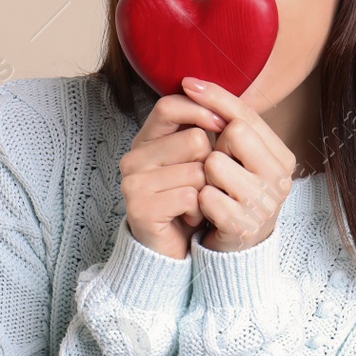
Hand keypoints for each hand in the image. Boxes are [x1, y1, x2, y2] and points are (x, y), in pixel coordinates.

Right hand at [119, 91, 227, 259]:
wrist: (172, 249)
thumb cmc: (188, 201)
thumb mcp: (194, 160)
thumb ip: (201, 129)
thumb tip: (223, 108)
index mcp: (145, 140)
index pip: (169, 105)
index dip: (201, 111)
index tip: (222, 125)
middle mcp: (133, 158)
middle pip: (194, 140)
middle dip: (210, 165)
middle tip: (197, 187)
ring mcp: (133, 183)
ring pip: (197, 171)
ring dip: (206, 192)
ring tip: (192, 205)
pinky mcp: (140, 208)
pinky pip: (190, 197)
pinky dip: (198, 210)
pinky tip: (187, 218)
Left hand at [179, 76, 297, 251]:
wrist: (236, 250)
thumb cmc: (234, 195)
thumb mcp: (240, 159)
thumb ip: (230, 125)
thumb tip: (195, 85)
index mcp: (282, 158)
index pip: (247, 115)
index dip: (216, 97)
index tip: (188, 82)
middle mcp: (281, 178)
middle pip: (235, 132)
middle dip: (216, 146)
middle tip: (219, 168)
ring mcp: (264, 203)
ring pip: (215, 163)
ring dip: (205, 176)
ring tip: (214, 191)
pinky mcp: (242, 226)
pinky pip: (205, 196)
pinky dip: (199, 202)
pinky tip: (208, 211)